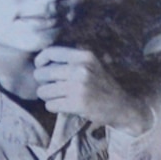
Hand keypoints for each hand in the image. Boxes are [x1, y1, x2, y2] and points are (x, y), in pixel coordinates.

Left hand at [32, 46, 149, 132]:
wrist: (121, 106)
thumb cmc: (102, 85)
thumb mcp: (92, 64)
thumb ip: (71, 59)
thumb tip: (43, 60)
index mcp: (84, 56)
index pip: (51, 52)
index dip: (40, 60)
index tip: (39, 67)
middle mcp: (81, 69)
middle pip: (43, 73)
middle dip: (42, 82)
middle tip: (49, 87)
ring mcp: (79, 87)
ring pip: (44, 91)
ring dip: (47, 96)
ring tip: (56, 97)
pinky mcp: (78, 104)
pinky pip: (51, 105)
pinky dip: (52, 106)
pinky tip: (62, 105)